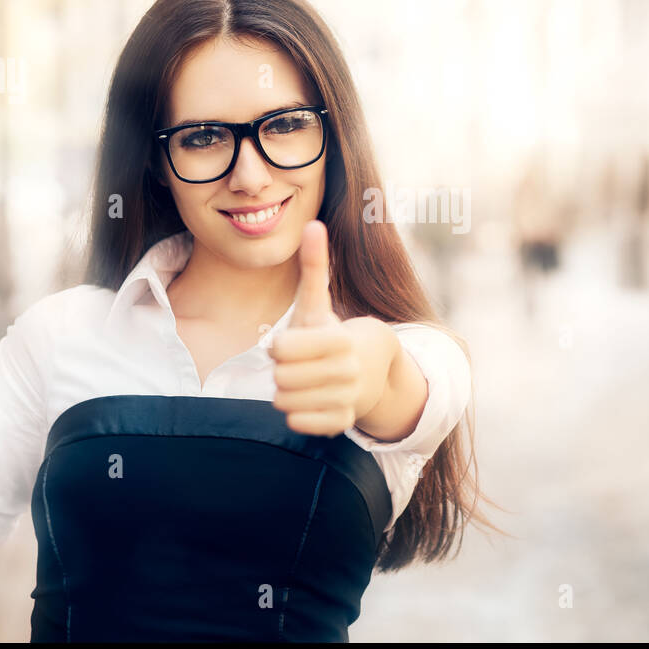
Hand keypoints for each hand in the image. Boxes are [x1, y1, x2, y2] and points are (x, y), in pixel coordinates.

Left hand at [269, 220, 361, 435]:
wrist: (370, 370)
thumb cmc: (331, 333)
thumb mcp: (318, 303)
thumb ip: (313, 266)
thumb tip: (313, 224)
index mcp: (340, 341)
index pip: (282, 351)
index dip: (279, 347)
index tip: (287, 344)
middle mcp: (349, 372)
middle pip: (281, 379)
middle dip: (280, 371)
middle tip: (295, 365)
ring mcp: (348, 399)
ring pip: (286, 403)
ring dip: (284, 394)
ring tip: (300, 382)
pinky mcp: (342, 422)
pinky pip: (300, 424)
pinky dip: (296, 415)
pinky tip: (307, 401)